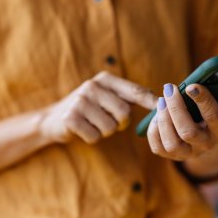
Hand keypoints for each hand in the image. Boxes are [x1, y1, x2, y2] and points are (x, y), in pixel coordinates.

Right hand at [41, 71, 156, 143]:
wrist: (53, 118)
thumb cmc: (89, 109)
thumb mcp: (107, 96)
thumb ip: (130, 97)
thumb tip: (161, 102)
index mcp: (105, 79)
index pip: (134, 91)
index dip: (151, 101)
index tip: (164, 108)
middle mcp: (92, 86)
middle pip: (124, 113)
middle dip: (120, 123)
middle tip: (109, 121)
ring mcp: (80, 101)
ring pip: (110, 127)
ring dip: (105, 132)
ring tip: (93, 124)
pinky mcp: (70, 118)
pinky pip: (95, 136)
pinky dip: (92, 138)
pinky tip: (83, 129)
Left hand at [147, 72, 217, 170]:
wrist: (214, 144)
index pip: (214, 118)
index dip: (203, 102)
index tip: (192, 85)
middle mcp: (207, 145)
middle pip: (188, 132)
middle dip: (176, 109)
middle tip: (169, 88)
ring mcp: (188, 153)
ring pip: (172, 143)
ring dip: (163, 120)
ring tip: (162, 99)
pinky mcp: (172, 156)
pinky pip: (158, 147)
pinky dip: (153, 131)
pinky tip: (156, 114)